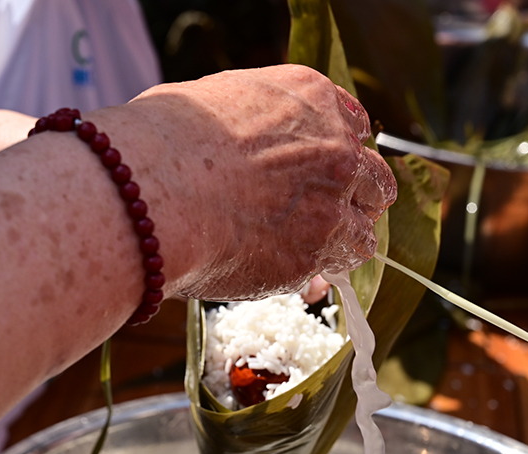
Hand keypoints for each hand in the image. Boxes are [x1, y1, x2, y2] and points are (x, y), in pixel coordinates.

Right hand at [124, 64, 395, 300]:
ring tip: (308, 254)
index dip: (335, 152)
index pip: (350, 125)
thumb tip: (231, 144)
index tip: (319, 170)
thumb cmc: (160, 140)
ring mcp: (331, 203)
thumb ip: (245, 120)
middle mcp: (334, 147)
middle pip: (372, 179)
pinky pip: (333, 272)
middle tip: (322, 215)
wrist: (156, 190)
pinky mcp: (314, 255)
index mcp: (310, 97)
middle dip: (352, 199)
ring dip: (340, 243)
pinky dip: (317, 277)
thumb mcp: (208, 101)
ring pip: (363, 232)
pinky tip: (293, 282)